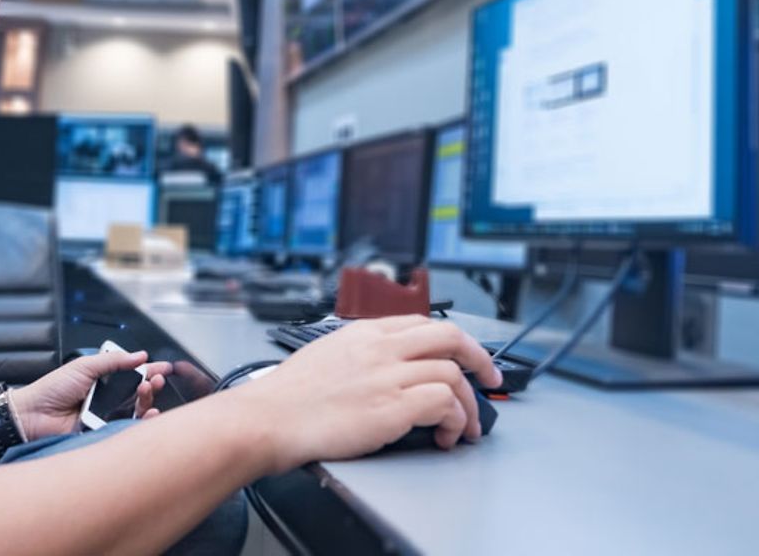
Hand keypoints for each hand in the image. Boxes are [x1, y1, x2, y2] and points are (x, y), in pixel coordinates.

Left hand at [10, 350, 172, 441]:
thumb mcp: (84, 366)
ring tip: (147, 389)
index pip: (132, 374)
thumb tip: (140, 355)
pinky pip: (127, 429)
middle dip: (152, 384)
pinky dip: (141, 422)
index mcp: (102, 381)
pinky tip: (149, 412)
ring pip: (136, 411)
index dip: (149, 370)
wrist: (32, 415)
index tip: (164, 367)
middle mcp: (107, 400)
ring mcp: (106, 418)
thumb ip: (114, 360)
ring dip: (148, 399)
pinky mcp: (104, 434)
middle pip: (138, 393)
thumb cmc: (51, 389)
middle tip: (156, 378)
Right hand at [228, 315, 501, 471]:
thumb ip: (359, 353)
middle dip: (480, 358)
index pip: (423, 323)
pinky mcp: (392, 407)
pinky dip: (453, 419)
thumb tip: (384, 365)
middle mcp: (381, 348)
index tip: (465, 355)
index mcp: (364, 333)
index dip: (454, 340)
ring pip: (452, 373)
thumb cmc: (287, 396)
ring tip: (465, 427)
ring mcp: (388, 375)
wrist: (268, 418)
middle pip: (450, 337)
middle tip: (490, 379)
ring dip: (468, 404)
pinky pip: (443, 403)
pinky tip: (446, 434)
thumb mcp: (325, 354)